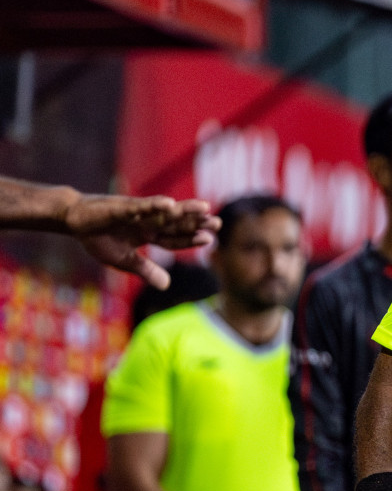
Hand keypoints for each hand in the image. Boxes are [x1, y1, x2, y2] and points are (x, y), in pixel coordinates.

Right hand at [63, 192, 216, 289]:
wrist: (74, 220)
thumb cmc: (99, 238)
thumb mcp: (123, 259)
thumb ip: (145, 270)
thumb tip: (167, 286)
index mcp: (150, 235)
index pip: (175, 238)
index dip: (191, 239)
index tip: (210, 239)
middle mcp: (148, 222)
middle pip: (176, 223)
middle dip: (196, 223)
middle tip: (217, 222)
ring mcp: (136, 213)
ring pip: (164, 212)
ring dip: (183, 210)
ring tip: (204, 207)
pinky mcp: (121, 207)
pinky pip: (140, 206)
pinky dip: (154, 205)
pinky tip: (169, 204)